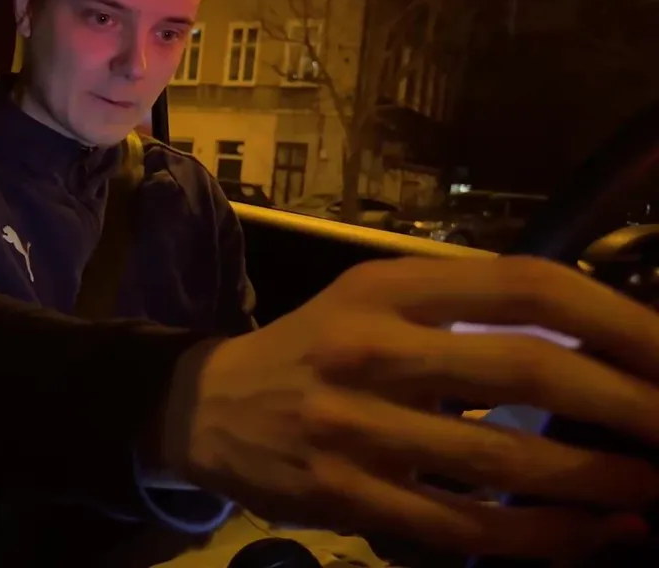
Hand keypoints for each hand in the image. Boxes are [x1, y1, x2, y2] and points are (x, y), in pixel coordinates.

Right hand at [158, 256, 658, 558]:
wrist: (208, 406)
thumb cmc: (313, 347)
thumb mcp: (375, 298)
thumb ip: (465, 306)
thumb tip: (595, 337)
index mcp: (387, 288)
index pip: (523, 287)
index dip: (615, 319)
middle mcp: (370, 349)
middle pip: (526, 371)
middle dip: (628, 404)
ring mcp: (353, 427)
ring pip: (501, 462)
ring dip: (597, 480)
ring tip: (654, 487)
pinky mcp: (344, 495)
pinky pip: (460, 524)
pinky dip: (538, 535)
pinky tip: (589, 534)